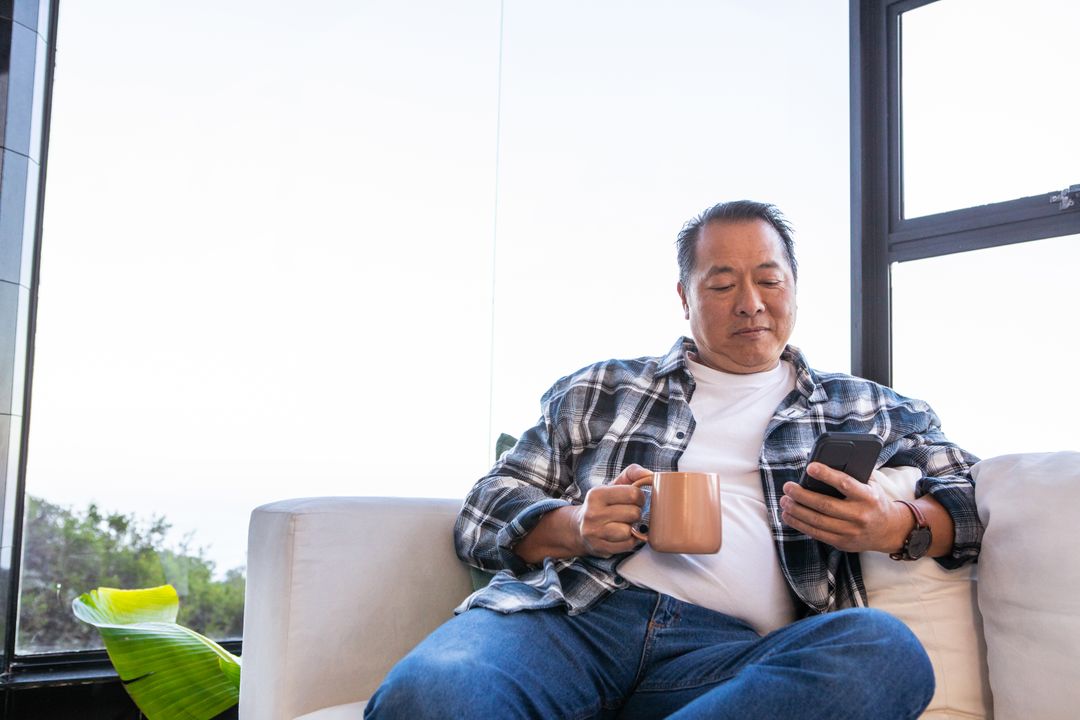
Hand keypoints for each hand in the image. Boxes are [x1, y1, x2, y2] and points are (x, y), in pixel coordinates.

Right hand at [571, 464, 649, 557]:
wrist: (578, 527)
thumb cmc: (602, 504)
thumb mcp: (613, 484)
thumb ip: (632, 473)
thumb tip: (650, 475)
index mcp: (597, 494)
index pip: (633, 494)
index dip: (640, 497)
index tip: (636, 500)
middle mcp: (593, 513)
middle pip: (633, 513)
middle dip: (636, 514)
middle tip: (630, 513)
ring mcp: (595, 532)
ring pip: (629, 531)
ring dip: (632, 529)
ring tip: (625, 524)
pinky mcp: (599, 547)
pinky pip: (626, 545)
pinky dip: (629, 541)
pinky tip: (621, 536)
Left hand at [780, 462, 910, 552]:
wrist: (889, 530)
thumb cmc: (874, 501)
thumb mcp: (871, 484)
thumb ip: (854, 473)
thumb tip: (825, 461)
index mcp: (867, 497)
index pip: (844, 483)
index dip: (826, 475)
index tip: (810, 467)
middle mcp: (859, 515)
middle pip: (825, 505)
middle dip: (802, 495)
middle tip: (787, 487)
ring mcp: (850, 531)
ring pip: (817, 521)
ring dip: (796, 511)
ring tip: (784, 501)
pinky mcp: (842, 542)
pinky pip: (816, 533)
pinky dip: (799, 524)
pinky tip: (788, 515)